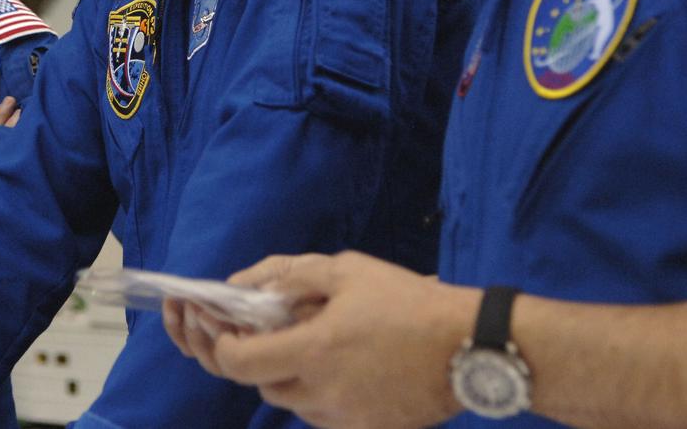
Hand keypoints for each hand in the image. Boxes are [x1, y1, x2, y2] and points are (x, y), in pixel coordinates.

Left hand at [168, 251, 479, 428]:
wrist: (469, 345)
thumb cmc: (407, 301)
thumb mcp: (348, 271)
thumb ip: (294, 277)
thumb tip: (251, 286)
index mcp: (312, 349)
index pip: (238, 363)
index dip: (218, 345)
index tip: (221, 326)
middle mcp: (321, 392)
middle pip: (262, 385)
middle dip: (255, 359)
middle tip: (263, 330)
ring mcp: (345, 417)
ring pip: (293, 403)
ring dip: (288, 376)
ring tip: (309, 344)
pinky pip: (326, 415)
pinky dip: (320, 393)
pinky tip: (340, 367)